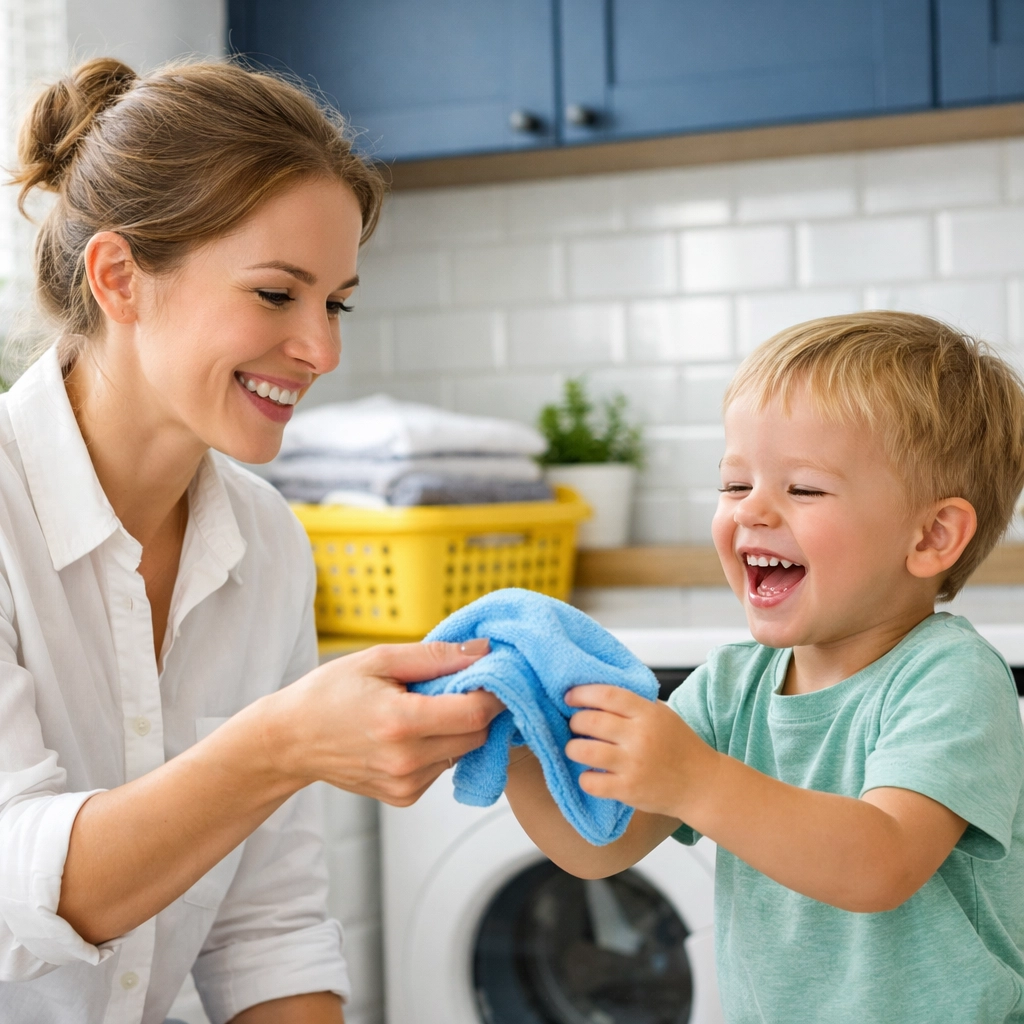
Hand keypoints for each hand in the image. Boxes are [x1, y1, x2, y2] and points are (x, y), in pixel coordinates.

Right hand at [257, 639, 504, 805]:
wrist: (292, 740)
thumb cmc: (331, 692)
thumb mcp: (380, 659)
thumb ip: (436, 656)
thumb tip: (483, 651)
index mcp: (400, 722)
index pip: (476, 713)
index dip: (493, 692)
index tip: (492, 674)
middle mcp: (406, 761)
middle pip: (477, 735)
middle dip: (477, 709)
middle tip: (456, 686)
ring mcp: (405, 785)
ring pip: (463, 752)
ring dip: (457, 729)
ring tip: (424, 708)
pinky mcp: (404, 798)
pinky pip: (443, 768)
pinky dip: (439, 748)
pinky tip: (411, 733)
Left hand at [564, 685, 716, 818]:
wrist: (701, 784)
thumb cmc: (678, 745)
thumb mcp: (661, 714)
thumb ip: (633, 703)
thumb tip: (594, 691)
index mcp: (648, 714)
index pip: (607, 695)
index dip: (582, 693)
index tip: (569, 697)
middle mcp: (640, 737)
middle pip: (590, 721)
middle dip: (574, 721)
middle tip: (574, 724)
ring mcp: (633, 765)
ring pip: (584, 751)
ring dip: (573, 748)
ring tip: (576, 748)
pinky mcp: (628, 790)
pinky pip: (591, 782)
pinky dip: (584, 777)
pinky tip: (591, 773)